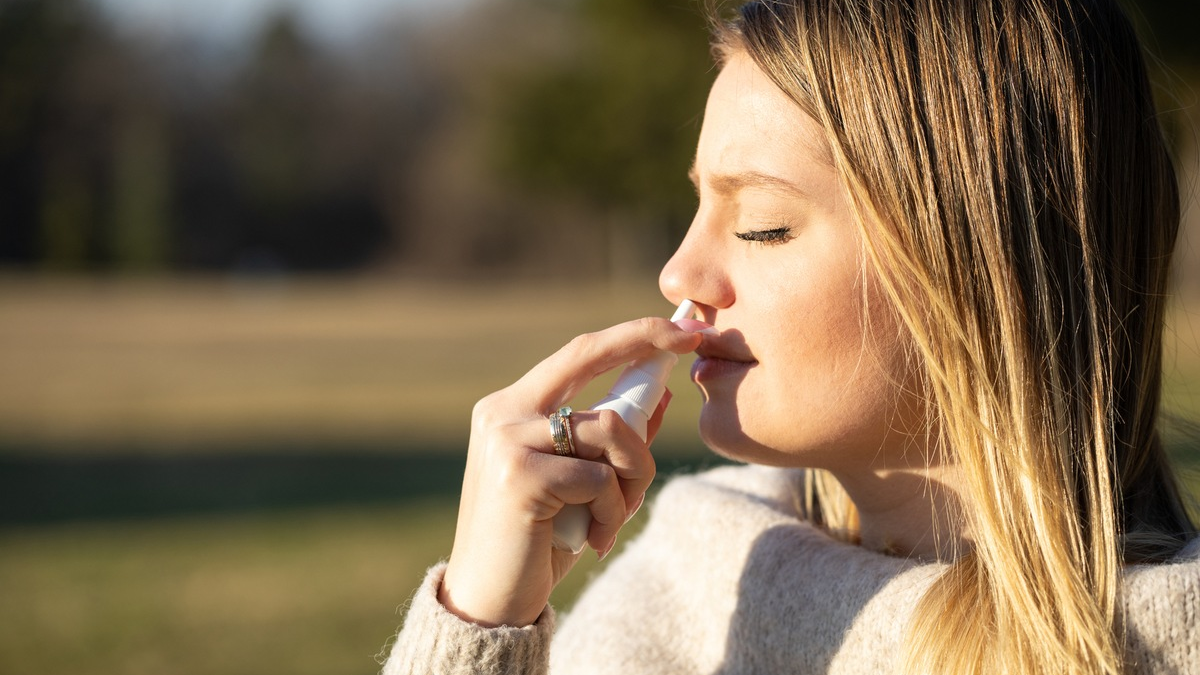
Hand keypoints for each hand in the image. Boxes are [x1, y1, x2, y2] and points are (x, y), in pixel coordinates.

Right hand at [438, 317, 703, 627]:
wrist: (487, 604)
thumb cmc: (537, 541)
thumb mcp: (579, 482)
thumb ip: (611, 436)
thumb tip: (660, 388)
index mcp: (510, 406)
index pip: (578, 353)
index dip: (631, 335)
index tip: (681, 325)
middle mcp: (502, 412)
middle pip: (587, 356)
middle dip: (646, 341)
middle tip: (695, 339)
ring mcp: (507, 441)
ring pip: (609, 427)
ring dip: (633, 476)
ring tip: (614, 517)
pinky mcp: (519, 476)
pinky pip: (599, 477)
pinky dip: (611, 510)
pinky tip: (591, 539)